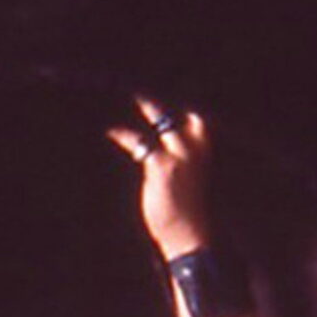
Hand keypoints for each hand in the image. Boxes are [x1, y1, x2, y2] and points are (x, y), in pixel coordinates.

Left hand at [107, 96, 214, 259]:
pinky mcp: (162, 166)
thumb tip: (158, 146)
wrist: (191, 235)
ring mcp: (181, 154)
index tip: (171, 84)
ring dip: (148, 103)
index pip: (198, 115)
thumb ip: (180, 156)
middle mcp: (197, 147)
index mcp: (206, 149)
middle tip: (149, 80)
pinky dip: (123, 135)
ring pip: (163, 118)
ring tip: (132, 91)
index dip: (186, 100)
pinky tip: (111, 131)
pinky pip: (140, 143)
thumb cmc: (187, 211)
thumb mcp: (188, 179)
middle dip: (168, 95)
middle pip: (184, 108)